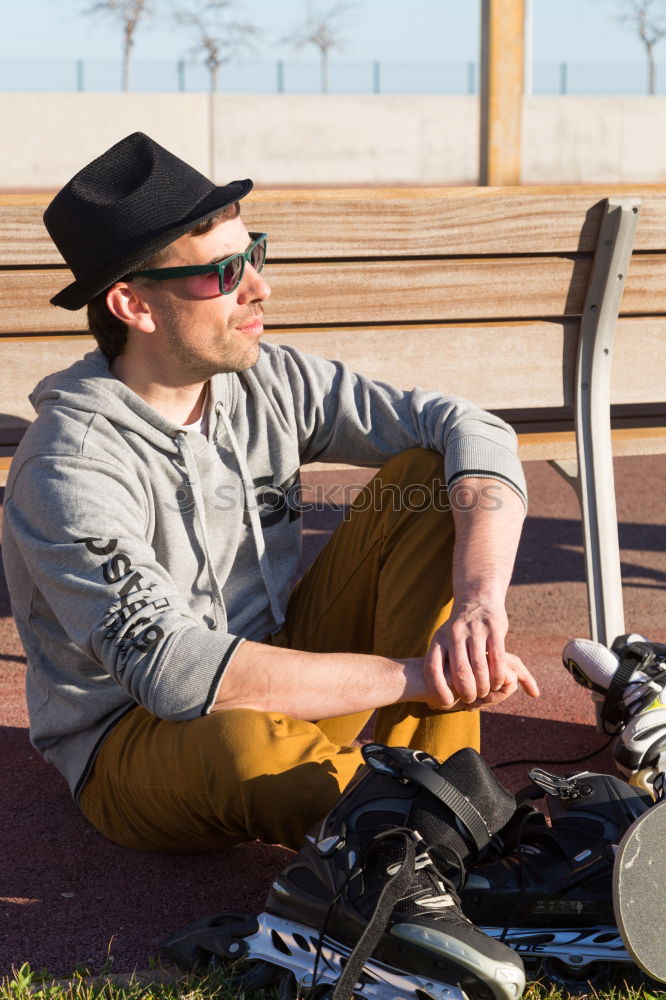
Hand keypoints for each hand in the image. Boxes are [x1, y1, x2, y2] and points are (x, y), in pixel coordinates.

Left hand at [422, 600, 539, 709]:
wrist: (477, 600)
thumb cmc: (458, 632)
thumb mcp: (442, 644)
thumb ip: (440, 667)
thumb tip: (432, 702)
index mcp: (438, 639)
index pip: (432, 668)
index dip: (438, 690)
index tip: (447, 703)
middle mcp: (455, 634)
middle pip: (459, 672)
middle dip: (467, 691)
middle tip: (471, 699)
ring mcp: (475, 630)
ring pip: (480, 666)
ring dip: (484, 685)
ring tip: (484, 693)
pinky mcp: (494, 628)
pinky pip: (497, 658)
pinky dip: (498, 675)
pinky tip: (498, 683)